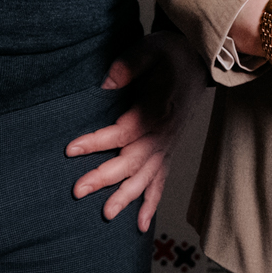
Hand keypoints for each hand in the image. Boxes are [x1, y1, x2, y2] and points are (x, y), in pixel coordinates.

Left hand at [65, 30, 202, 229]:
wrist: (200, 61)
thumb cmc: (172, 53)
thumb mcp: (152, 48)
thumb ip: (130, 64)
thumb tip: (107, 83)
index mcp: (158, 109)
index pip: (125, 131)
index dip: (98, 141)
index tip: (70, 149)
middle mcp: (164, 133)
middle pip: (133, 160)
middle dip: (105, 177)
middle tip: (78, 190)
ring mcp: (168, 145)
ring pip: (147, 177)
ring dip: (126, 196)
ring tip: (106, 214)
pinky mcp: (169, 151)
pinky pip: (161, 181)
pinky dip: (151, 203)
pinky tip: (139, 224)